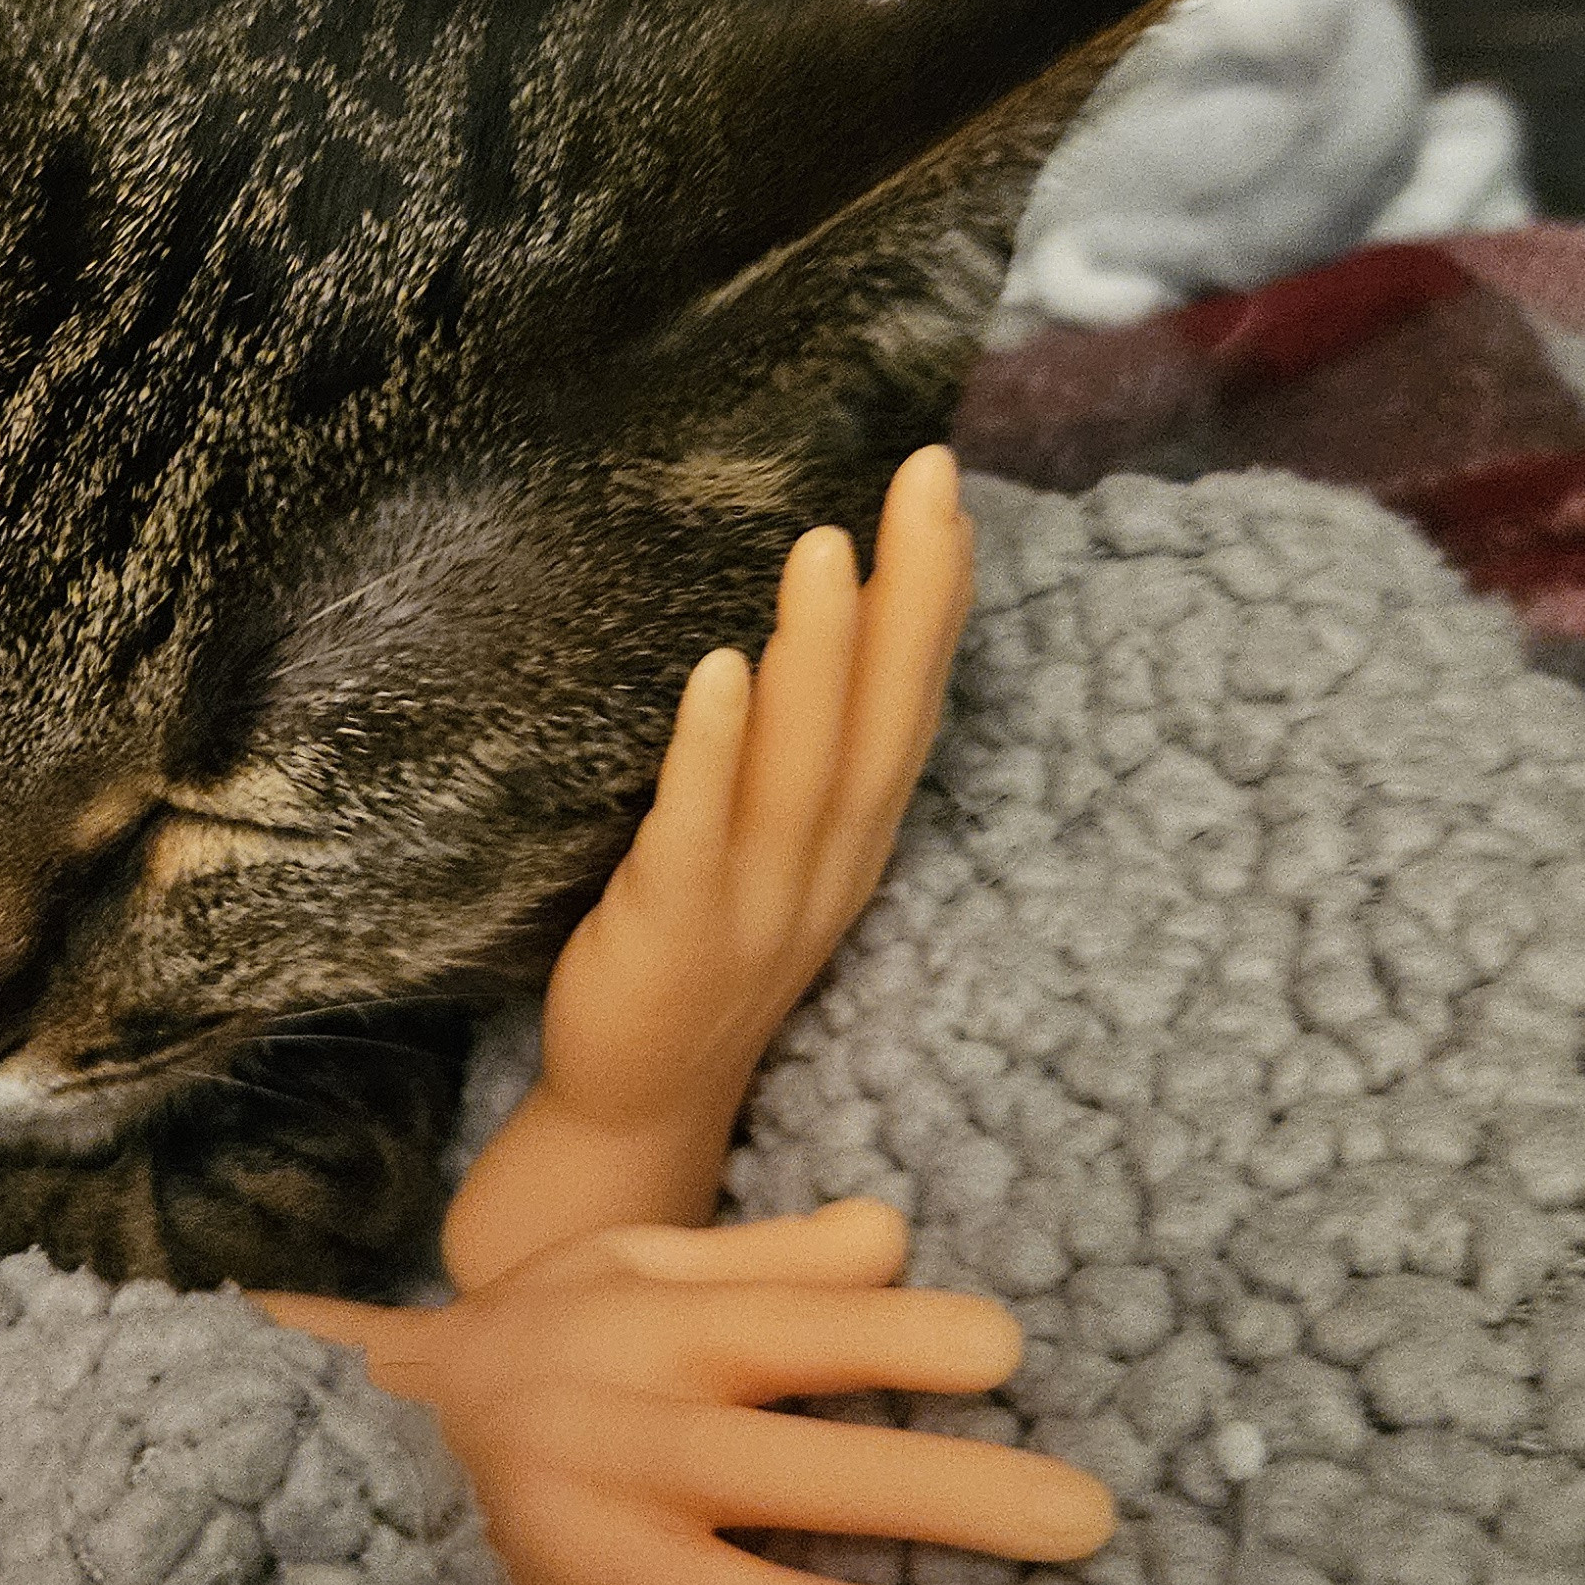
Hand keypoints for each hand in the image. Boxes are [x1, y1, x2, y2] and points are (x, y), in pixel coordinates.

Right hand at [262, 1196, 1110, 1584]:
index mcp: (649, 1333)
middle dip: (941, 1491)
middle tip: (1080, 1518)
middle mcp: (621, 1440)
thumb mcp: (626, 1262)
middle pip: (793, 1469)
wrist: (338, 1439)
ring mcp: (579, 1557)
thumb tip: (899, 1235)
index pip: (792, 1330)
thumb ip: (764, 1258)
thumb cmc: (530, 1343)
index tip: (1006, 1349)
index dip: (898, 1335)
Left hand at [442, 443, 973, 1287]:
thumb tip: (815, 633)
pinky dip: (717, 751)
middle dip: (911, 597)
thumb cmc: (698, 954)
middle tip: (926, 476)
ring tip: (825, 545)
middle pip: (882, 722)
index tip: (948, 497)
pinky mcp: (674, 928)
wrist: (636, 1108)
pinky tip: (722, 671)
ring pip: (802, 769)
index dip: (935, 604)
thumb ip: (800, 755)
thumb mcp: (772, 849)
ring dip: (819, 656)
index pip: (908, 708)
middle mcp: (824, 868)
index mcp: (851, 843)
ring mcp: (755, 903)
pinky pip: (701, 831)